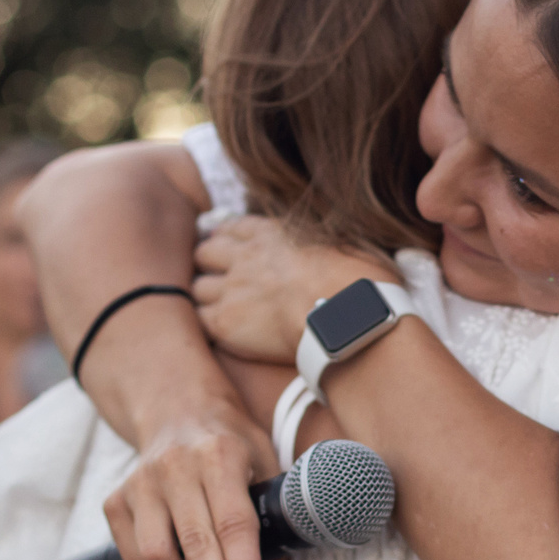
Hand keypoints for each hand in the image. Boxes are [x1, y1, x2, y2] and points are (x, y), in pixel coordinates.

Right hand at [101, 381, 277, 559]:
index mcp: (218, 453)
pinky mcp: (116, 504)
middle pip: (193, 544)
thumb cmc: (229, 445)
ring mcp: (139, 486)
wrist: (176, 411)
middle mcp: (174, 468)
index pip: (232, 521)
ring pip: (156, 557)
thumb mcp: (264, 463)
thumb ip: (272, 517)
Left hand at [193, 215, 394, 365]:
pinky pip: (199, 319)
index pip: (231, 228)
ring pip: (198, 287)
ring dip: (208, 295)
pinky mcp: (226, 323)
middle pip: (205, 253)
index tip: (233, 250)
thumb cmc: (360, 283)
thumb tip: (332, 246)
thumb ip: (323, 240)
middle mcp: (245, 256)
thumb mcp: (347, 243)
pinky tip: (226, 331)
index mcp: (271, 233)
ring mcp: (232, 289)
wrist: (350, 319)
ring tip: (225, 309)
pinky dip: (208, 322)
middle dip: (211, 264)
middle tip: (225, 280)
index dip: (229, 240)